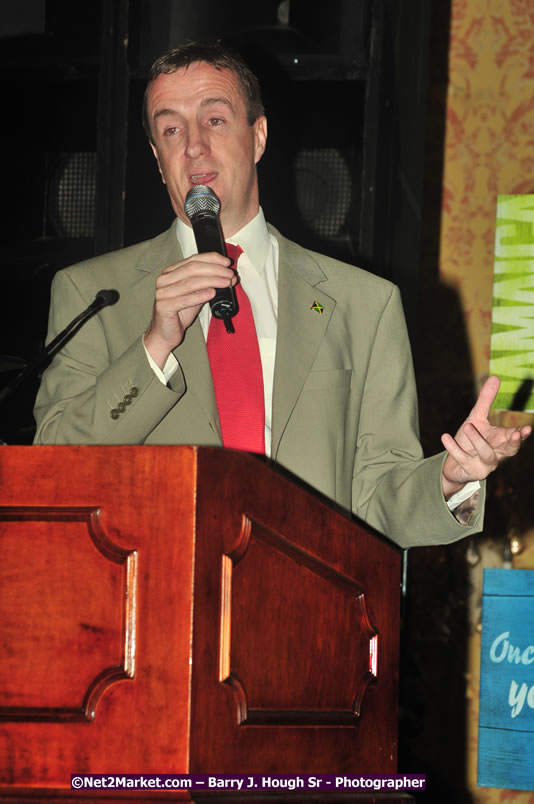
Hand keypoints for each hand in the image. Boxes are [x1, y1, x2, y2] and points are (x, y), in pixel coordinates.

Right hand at [144, 252, 235, 367]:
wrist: (165, 333)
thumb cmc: (180, 313)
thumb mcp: (195, 294)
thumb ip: (208, 284)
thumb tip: (228, 277)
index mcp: (171, 272)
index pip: (193, 259)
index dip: (212, 259)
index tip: (227, 262)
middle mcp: (164, 280)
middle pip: (192, 269)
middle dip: (215, 270)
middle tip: (229, 274)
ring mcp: (162, 293)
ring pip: (190, 283)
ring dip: (211, 281)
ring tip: (226, 283)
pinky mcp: (163, 307)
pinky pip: (184, 300)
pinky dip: (200, 296)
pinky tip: (211, 294)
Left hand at [441, 376, 530, 497]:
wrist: (454, 464)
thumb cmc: (469, 440)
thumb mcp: (476, 418)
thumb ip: (486, 400)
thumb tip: (495, 377)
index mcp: (501, 441)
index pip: (515, 437)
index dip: (521, 434)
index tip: (527, 429)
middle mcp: (497, 454)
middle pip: (509, 450)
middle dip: (514, 443)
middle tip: (516, 434)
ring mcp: (485, 464)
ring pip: (486, 454)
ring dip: (478, 441)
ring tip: (467, 426)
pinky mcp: (471, 471)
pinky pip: (463, 459)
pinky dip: (454, 448)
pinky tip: (445, 436)